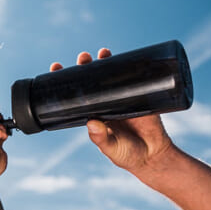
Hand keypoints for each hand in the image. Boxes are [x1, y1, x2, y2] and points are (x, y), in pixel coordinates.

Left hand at [50, 49, 174, 173]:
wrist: (154, 155)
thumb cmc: (128, 154)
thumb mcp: (112, 148)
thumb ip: (101, 138)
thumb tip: (91, 123)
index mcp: (93, 115)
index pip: (75, 95)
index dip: (65, 81)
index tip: (56, 67)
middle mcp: (104, 104)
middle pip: (91, 80)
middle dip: (85, 67)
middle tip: (83, 58)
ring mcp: (121, 98)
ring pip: (109, 76)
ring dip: (105, 62)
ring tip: (101, 54)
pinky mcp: (138, 97)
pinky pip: (131, 79)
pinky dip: (127, 68)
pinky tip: (123, 58)